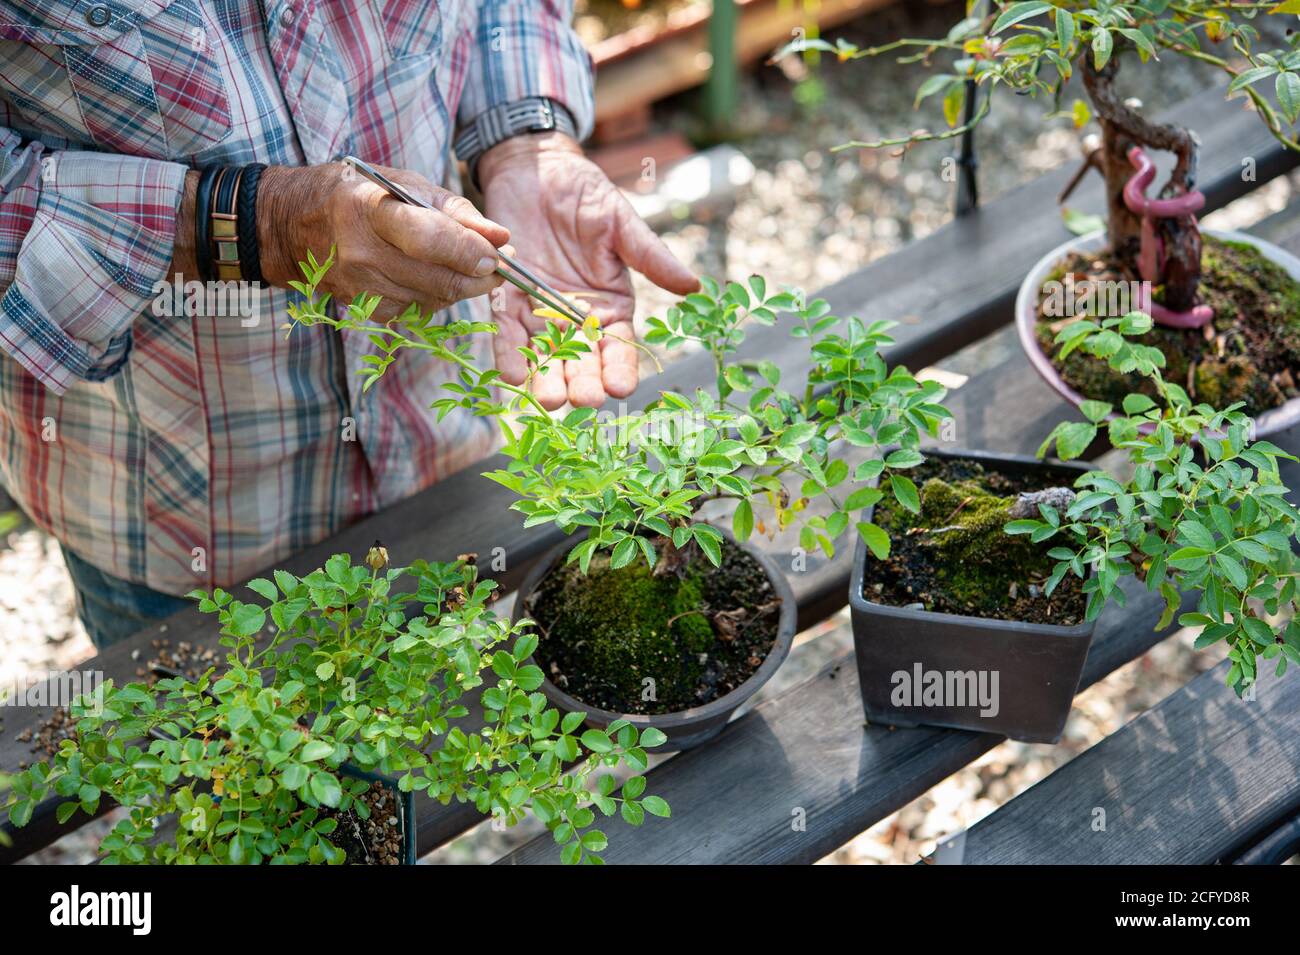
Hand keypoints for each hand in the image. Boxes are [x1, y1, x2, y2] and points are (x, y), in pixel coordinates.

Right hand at [258, 162, 510, 320]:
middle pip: (439, 279)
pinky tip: (431, 278)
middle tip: (498, 266)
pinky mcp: (366, 310)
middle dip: (480, 277)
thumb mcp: (405, 183)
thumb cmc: (360, 195)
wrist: (295, 226)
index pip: (430, 239)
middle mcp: (362, 253)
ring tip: (466, 267)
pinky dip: (436, 298)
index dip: (470, 252)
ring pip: (435, 299)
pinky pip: (419, 311)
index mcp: (371, 210)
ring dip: (461, 287)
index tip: (498, 254)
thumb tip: (502, 237)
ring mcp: (362, 287)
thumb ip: (457, 211)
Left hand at [478, 133, 698, 408]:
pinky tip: (511, 376)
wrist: (535, 168)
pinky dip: (509, 354)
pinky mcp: (507, 299)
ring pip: (545, 355)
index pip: (618, 346)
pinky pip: (507, 332)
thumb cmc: (585, 194)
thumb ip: (650, 256)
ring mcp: (540, 312)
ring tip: (548, 401)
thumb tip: (693, 287)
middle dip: (582, 382)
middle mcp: (576, 318)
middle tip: (583, 400)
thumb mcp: (621, 223)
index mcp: (611, 305)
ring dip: (546, 379)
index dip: (620, 367)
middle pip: (581, 359)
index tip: (621, 388)